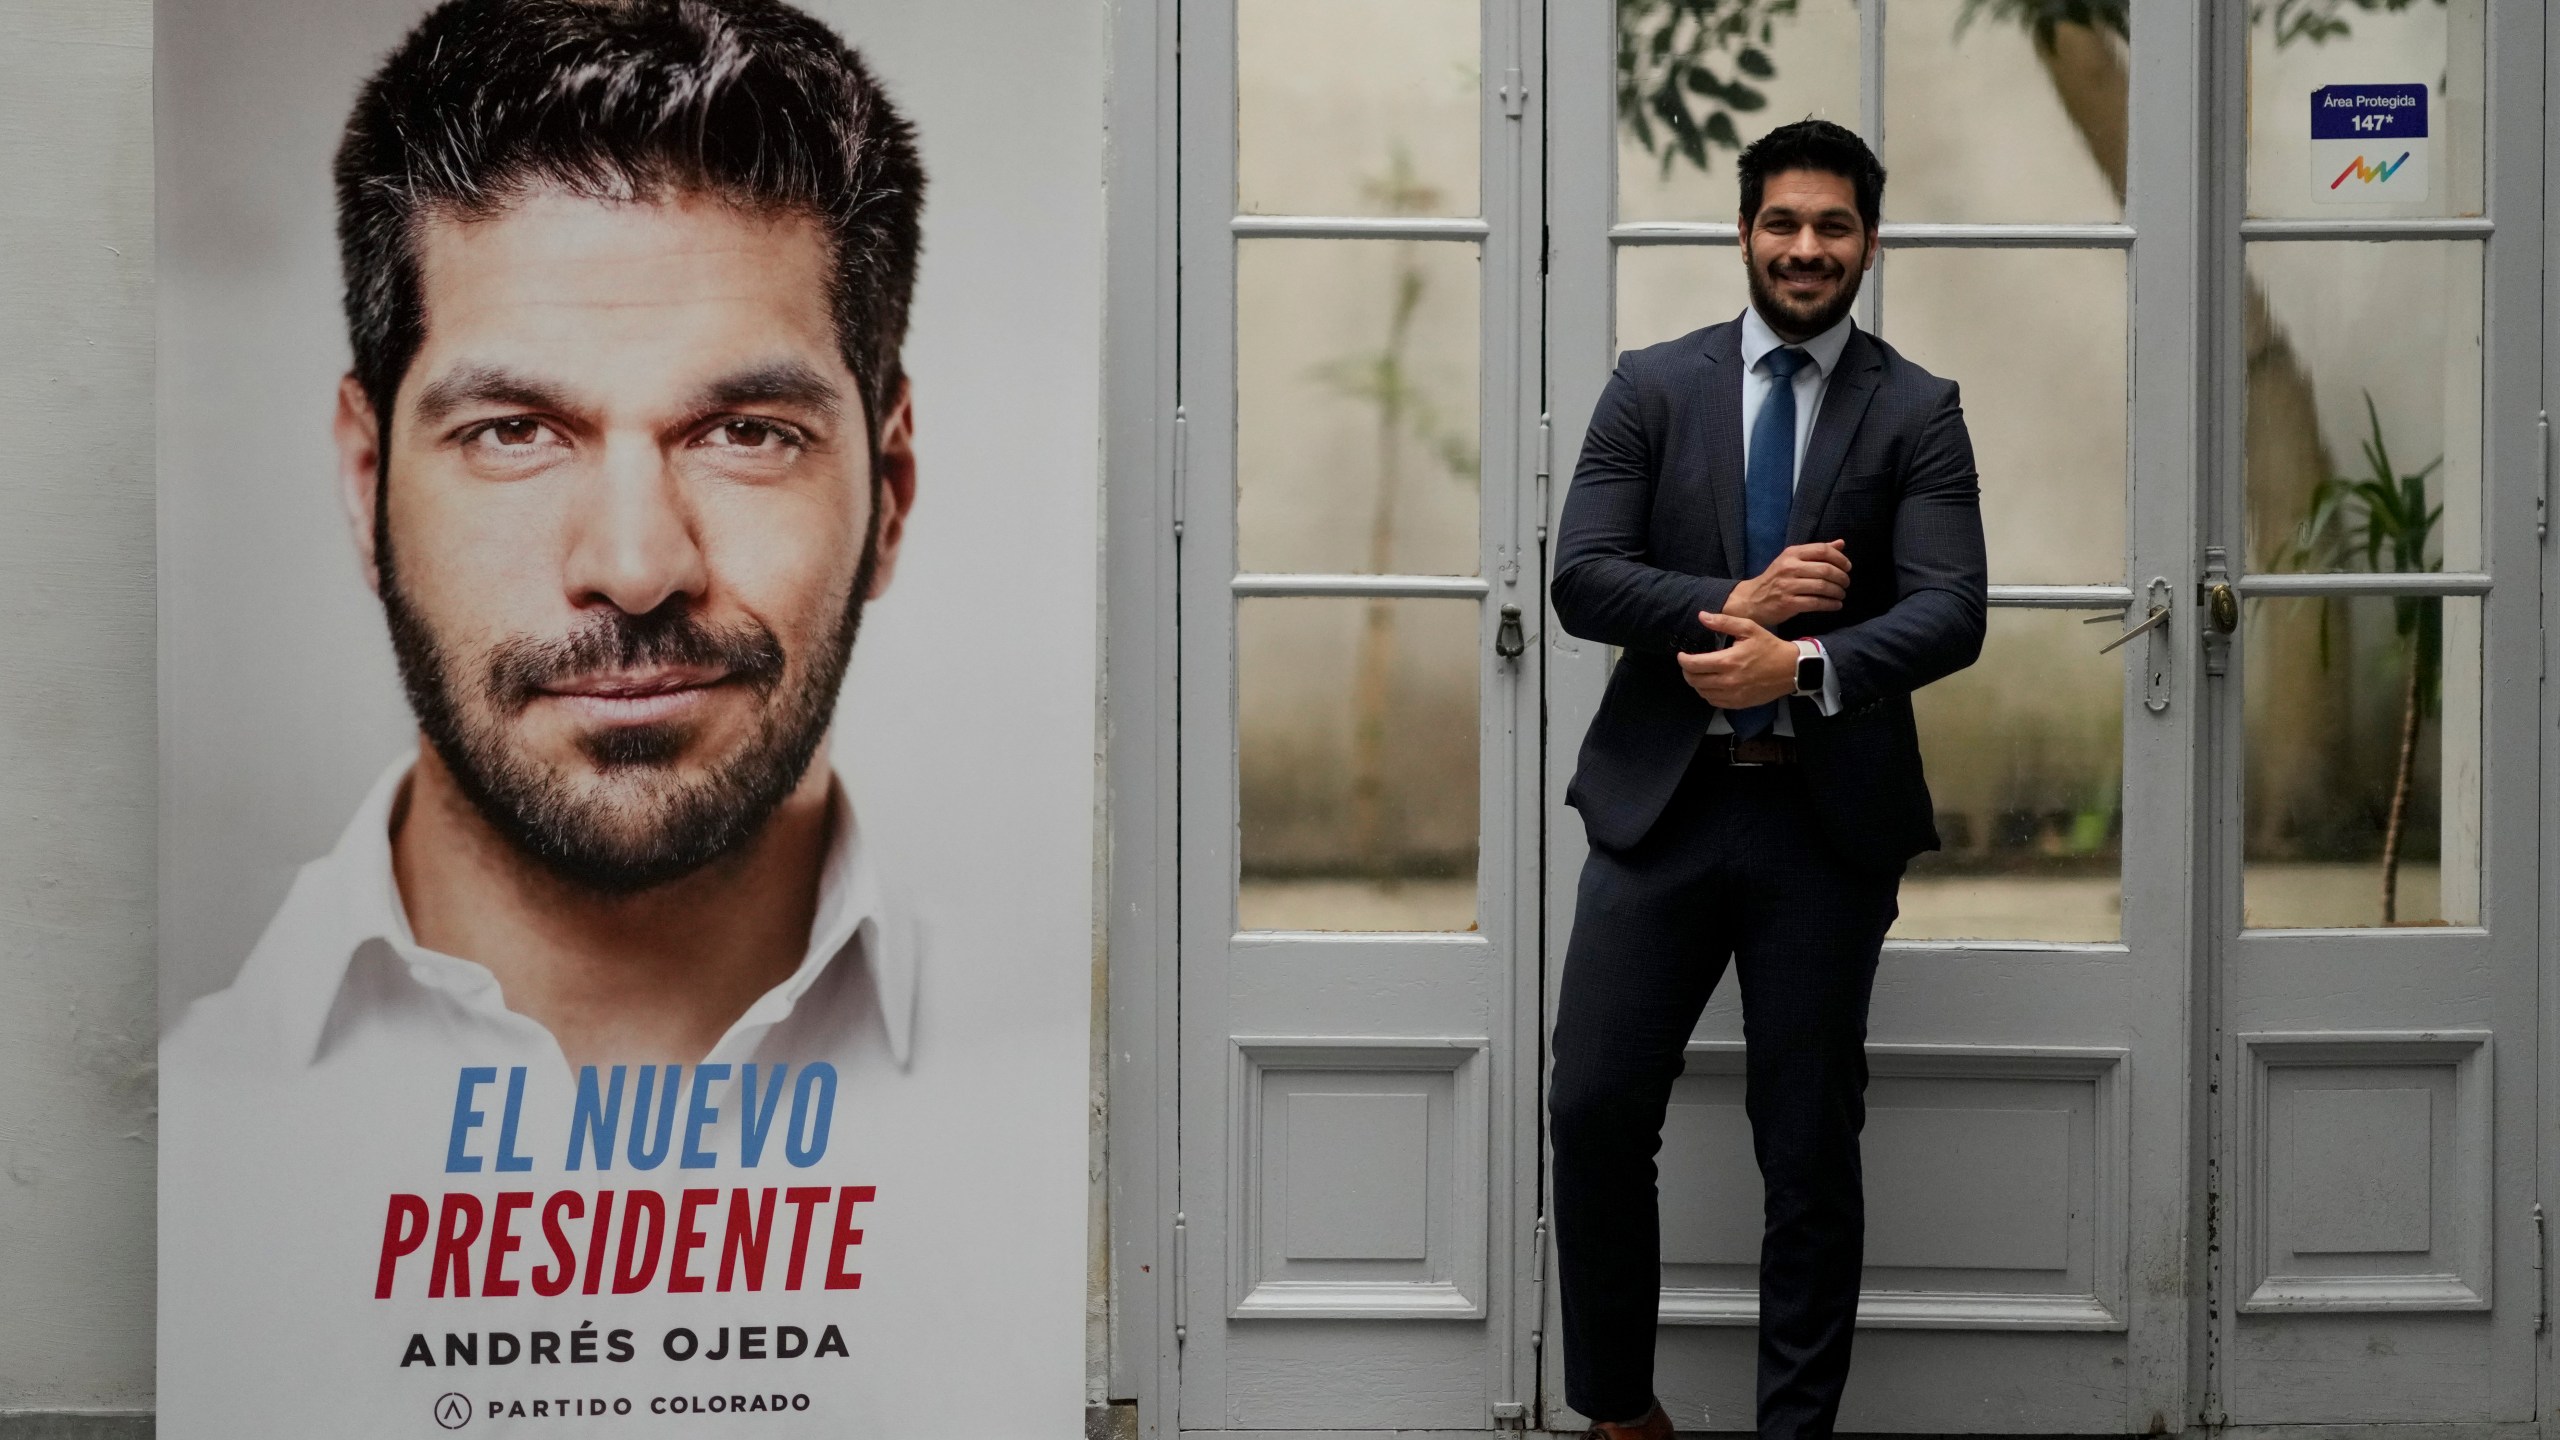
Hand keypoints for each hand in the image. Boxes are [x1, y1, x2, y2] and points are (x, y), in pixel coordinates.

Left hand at [1677, 611, 1798, 707]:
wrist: (1791, 669)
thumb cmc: (1769, 647)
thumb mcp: (1749, 628)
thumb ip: (1723, 622)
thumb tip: (1702, 616)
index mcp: (1728, 661)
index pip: (1694, 665)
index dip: (1683, 660)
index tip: (1681, 655)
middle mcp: (1728, 681)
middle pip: (1694, 681)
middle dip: (1687, 671)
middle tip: (1689, 664)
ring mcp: (1733, 695)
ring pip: (1702, 693)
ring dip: (1696, 683)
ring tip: (1699, 673)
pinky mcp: (1739, 703)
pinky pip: (1714, 702)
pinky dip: (1708, 693)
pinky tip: (1711, 684)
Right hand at [1723, 540, 1849, 625]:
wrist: (1752, 600)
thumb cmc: (1776, 579)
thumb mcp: (1792, 560)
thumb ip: (1816, 552)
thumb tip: (1841, 543)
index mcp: (1792, 553)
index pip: (1822, 550)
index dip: (1840, 558)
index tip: (1848, 567)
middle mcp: (1789, 567)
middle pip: (1825, 569)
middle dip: (1841, 577)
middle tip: (1846, 583)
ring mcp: (1788, 586)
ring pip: (1822, 587)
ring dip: (1837, 592)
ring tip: (1842, 595)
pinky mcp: (1788, 603)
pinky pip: (1816, 603)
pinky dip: (1830, 604)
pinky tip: (1836, 605)